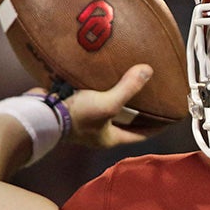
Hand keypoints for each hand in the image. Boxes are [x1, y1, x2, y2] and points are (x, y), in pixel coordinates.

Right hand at [35, 63, 159, 147]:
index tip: (170, 116)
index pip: (142, 135)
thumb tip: (148, 71)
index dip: (157, 126)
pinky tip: (104, 75)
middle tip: (153, 96)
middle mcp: (99, 132)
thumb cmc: (75, 117)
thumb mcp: (108, 103)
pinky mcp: (73, 107)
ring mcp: (85, 120)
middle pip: (126, 122)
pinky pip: (92, 97)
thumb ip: (128, 88)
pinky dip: (100, 88)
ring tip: (130, 81)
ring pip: (108, 108)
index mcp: (111, 138)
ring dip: (118, 96)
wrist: (40, 114)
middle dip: (139, 111)